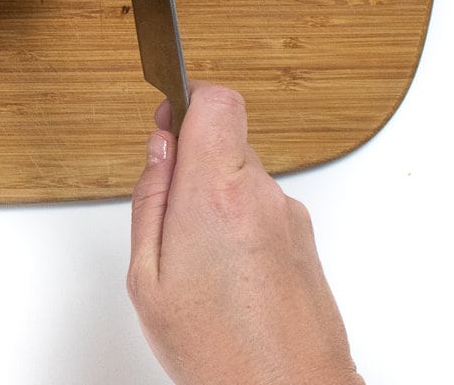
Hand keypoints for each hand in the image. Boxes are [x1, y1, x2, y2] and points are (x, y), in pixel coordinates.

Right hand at [127, 82, 363, 384]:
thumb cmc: (218, 352)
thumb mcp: (147, 278)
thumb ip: (149, 199)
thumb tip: (158, 149)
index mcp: (216, 194)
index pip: (216, 101)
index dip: (187, 101)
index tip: (168, 121)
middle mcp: (261, 196)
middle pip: (225, 140)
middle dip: (193, 162)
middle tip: (171, 213)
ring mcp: (290, 218)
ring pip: (244, 176)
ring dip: (217, 198)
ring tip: (199, 259)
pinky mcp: (306, 241)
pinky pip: (263, 208)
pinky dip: (241, 225)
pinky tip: (226, 274)